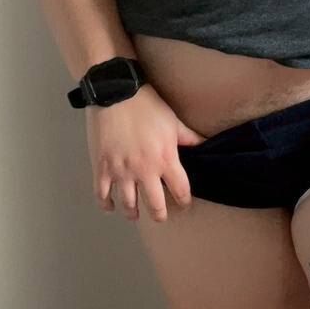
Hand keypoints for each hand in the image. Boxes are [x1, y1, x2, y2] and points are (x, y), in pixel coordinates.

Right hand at [85, 85, 207, 222]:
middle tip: (160, 216)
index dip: (184, 201)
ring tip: (135, 214)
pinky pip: (102, 195)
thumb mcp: (173, 122)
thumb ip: (190, 138)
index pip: (180, 191)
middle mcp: (145, 171)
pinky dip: (106, 204)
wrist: (116, 93)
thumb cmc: (147, 106)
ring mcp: (121, 171)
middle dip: (160, 214)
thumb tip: (207, 145)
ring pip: (128, 205)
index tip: (183, 204)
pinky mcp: (102, 168)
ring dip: (133, 213)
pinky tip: (110, 206)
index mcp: (165, 159)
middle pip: (155, 206)